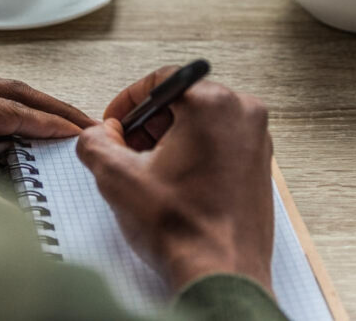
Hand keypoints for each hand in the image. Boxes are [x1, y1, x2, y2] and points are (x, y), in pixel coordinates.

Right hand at [76, 66, 274, 292]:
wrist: (221, 275)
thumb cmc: (184, 230)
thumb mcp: (117, 177)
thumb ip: (95, 143)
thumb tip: (96, 135)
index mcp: (213, 104)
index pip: (161, 79)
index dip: (128, 100)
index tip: (115, 122)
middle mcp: (243, 115)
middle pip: (183, 100)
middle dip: (148, 123)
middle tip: (126, 147)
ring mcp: (257, 142)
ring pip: (202, 123)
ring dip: (170, 140)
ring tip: (148, 171)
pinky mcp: (260, 167)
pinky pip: (220, 144)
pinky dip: (193, 155)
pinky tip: (173, 184)